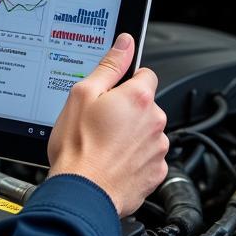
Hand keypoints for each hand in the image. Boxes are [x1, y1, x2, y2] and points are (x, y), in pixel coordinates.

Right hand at [46, 33, 167, 216]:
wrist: (83, 193)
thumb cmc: (78, 147)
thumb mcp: (82, 95)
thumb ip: (109, 66)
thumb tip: (125, 42)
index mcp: (138, 97)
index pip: (145, 74)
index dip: (125, 82)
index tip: (110, 94)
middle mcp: (155, 121)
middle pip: (145, 105)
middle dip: (126, 111)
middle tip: (98, 122)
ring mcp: (158, 148)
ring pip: (146, 132)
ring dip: (130, 135)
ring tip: (102, 145)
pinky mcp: (157, 172)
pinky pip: (147, 157)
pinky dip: (133, 158)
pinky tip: (112, 162)